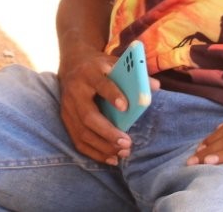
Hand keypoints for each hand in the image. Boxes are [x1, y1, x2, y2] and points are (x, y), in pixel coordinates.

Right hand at [57, 50, 141, 165]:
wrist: (72, 64)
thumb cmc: (99, 67)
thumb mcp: (114, 64)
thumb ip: (134, 75)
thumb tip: (156, 86)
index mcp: (89, 72)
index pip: (100, 83)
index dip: (111, 94)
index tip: (125, 107)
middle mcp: (75, 90)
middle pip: (88, 114)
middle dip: (107, 131)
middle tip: (127, 143)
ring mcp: (68, 106)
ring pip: (82, 131)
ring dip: (103, 146)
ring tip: (123, 152)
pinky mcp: (66, 119)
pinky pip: (77, 140)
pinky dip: (94, 153)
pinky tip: (111, 159)